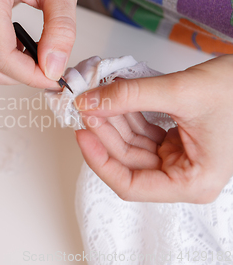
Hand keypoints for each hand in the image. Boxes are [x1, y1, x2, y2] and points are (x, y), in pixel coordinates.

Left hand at [74, 55, 232, 202]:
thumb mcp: (180, 91)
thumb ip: (130, 97)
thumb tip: (89, 101)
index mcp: (192, 182)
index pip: (131, 185)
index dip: (100, 161)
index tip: (83, 134)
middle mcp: (184, 176)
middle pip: (127, 161)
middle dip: (104, 132)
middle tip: (85, 105)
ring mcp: (178, 159)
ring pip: (131, 145)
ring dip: (112, 120)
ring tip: (95, 97)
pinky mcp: (173, 142)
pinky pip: (141, 132)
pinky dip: (126, 114)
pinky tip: (112, 98)